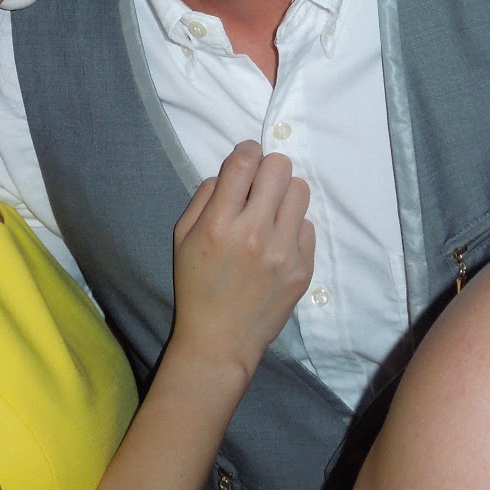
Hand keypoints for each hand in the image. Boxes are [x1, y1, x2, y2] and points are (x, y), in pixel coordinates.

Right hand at [172, 141, 313, 383]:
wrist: (220, 340)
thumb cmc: (196, 286)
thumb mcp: (182, 237)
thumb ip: (205, 196)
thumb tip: (232, 170)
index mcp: (220, 224)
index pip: (245, 162)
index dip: (248, 150)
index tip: (248, 157)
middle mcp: (255, 233)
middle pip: (280, 167)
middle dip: (268, 169)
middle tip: (259, 186)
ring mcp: (284, 252)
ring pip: (300, 191)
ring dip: (284, 195)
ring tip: (271, 212)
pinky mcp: (303, 269)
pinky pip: (308, 225)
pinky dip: (292, 227)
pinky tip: (277, 243)